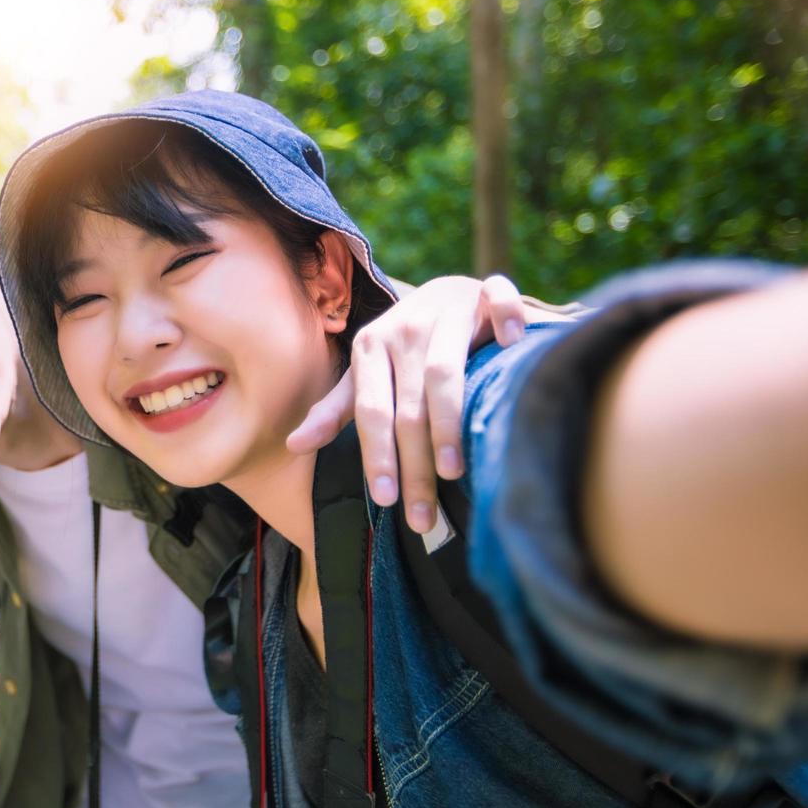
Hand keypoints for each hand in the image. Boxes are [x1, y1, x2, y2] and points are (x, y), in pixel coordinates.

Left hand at [288, 275, 527, 532]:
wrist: (446, 291)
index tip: (385, 500)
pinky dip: (508, 319)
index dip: (377, 455)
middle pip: (409, 405)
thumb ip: (335, 410)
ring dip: (448, 421)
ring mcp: (445, 309)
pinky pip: (497, 301)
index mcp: (370, 346)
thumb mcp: (366, 375)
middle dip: (414, 464)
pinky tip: (513, 345)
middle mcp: (405, 328)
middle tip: (422, 516)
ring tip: (453, 472)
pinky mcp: (484, 293)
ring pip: (445, 371)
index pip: (371, 411)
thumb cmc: (402, 347)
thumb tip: (294, 445)